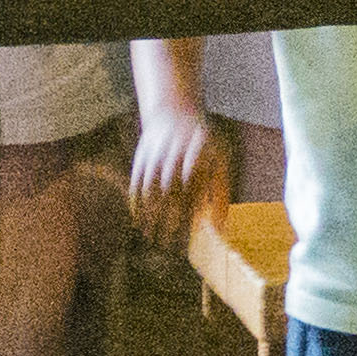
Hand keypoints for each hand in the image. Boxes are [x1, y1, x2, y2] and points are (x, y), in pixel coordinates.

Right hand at [126, 99, 227, 256]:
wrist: (174, 111)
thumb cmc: (203, 143)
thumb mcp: (220, 160)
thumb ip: (221, 192)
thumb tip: (221, 226)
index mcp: (198, 158)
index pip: (192, 193)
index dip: (187, 212)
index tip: (187, 233)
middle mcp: (174, 157)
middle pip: (169, 195)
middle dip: (166, 220)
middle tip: (167, 244)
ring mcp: (155, 157)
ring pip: (149, 191)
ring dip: (148, 216)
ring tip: (151, 237)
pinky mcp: (141, 159)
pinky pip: (135, 184)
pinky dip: (135, 204)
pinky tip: (139, 220)